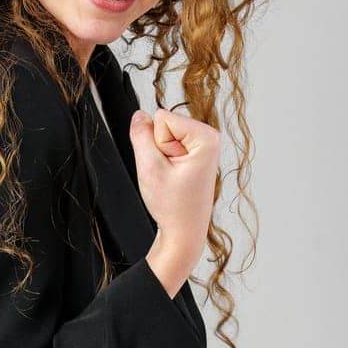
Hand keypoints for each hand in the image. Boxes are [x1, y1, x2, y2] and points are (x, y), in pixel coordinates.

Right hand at [128, 107, 218, 286]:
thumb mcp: (149, 168)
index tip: (168, 168)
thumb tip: (139, 115)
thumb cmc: (173, 206)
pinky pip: (167, 145)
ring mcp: (202, 145)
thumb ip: (141, 135)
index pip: (162, 118)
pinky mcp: (194, 152)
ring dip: (161, 156)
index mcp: (206, 137)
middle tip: (169, 175)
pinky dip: (165, 161)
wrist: (183, 232)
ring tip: (172, 179)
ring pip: (163, 134)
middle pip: (164, 124)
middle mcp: (209, 137)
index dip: (157, 144)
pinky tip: (174, 179)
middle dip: (159, 149)